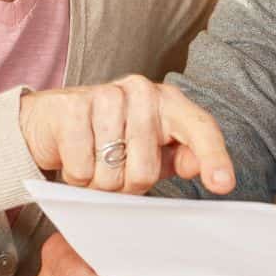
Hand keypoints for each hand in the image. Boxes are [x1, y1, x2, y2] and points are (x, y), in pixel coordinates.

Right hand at [18, 74, 235, 194]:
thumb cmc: (110, 137)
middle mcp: (142, 90)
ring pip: (110, 173)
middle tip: (115, 169)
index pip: (200, 128)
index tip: (223, 184)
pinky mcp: (72, 108)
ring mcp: (106, 94)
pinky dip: (75, 175)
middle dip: (126, 184)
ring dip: (98, 182)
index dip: (213, 157)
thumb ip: (180, 156)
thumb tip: (200, 165)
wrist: (52, 121)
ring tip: (94, 161)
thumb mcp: (151, 148)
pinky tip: (74, 155)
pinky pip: (80, 169)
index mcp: (169, 101)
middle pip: (146, 170)